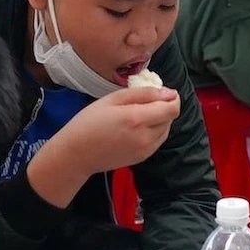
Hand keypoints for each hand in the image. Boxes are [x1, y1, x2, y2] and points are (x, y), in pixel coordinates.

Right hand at [55, 86, 182, 175]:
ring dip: (159, 119)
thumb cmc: (89, 122)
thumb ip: (142, 93)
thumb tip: (167, 92)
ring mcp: (145, 150)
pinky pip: (158, 140)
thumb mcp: (112, 99)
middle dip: (163, 106)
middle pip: (170, 118)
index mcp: (137, 119)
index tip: (163, 91)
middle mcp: (145, 137)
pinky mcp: (143, 157)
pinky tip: (136, 127)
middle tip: (143, 101)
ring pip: (166, 129)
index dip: (172, 97)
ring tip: (138, 114)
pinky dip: (154, 131)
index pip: (172, 108)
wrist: (77, 154)